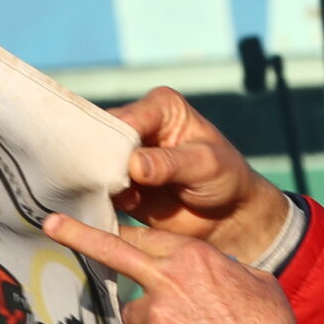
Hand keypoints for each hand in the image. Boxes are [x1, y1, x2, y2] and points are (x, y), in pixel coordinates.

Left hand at [42, 211, 314, 323]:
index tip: (100, 225)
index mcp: (193, 257)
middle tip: (52, 225)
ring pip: (132, 313)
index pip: (146, 236)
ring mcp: (154, 314)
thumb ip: (224, 270)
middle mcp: (167, 279)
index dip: (124, 233)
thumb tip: (216, 270)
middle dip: (79, 235)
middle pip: (114, 253)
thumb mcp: (257, 281)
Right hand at [108, 87, 291, 265]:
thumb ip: (170, 164)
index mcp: (161, 107)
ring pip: (95, 164)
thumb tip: (134, 166)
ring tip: (110, 199)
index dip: (115, 141)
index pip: (127, 119)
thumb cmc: (225, 178)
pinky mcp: (119, 183)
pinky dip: (99, 198)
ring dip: (97, 182)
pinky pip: (97, 188)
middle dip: (99, 161)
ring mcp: (125, 156)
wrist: (228, 216)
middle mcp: (139, 126)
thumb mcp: (205, 165)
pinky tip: (109, 208)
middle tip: (103, 185)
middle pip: (103, 137)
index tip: (116, 168)